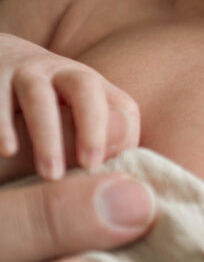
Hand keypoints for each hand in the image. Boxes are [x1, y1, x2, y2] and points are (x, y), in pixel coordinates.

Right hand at [0, 36, 139, 179]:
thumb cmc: (42, 104)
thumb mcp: (73, 114)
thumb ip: (100, 140)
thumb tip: (133, 187)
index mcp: (87, 86)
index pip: (120, 105)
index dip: (122, 137)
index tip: (113, 171)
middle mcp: (59, 74)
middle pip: (85, 87)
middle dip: (92, 126)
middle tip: (91, 167)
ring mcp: (25, 74)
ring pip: (40, 96)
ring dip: (48, 134)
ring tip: (50, 174)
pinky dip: (3, 125)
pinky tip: (7, 152)